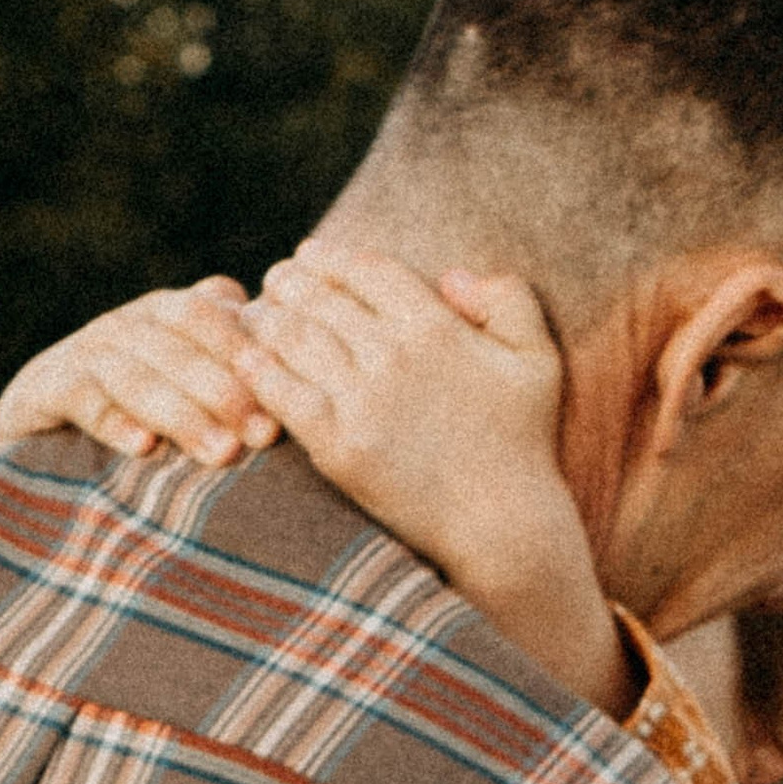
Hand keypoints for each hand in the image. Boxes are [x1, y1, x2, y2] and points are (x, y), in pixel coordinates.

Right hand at [0, 279, 278, 467]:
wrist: (39, 424)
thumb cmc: (136, 408)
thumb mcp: (185, 377)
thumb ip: (232, 356)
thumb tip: (292, 351)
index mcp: (163, 313)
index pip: (206, 315)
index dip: (243, 350)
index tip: (282, 391)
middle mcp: (123, 326)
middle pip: (177, 346)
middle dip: (224, 391)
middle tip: (262, 436)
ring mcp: (82, 354)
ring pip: (136, 375)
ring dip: (182, 414)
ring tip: (221, 453)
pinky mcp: (44, 388)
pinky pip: (82, 400)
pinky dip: (114, 422)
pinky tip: (145, 448)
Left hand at [229, 253, 631, 716]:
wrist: (501, 527)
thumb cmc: (523, 445)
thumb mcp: (538, 360)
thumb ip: (509, 300)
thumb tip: (450, 276)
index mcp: (437, 327)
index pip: (367, 268)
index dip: (331, 257)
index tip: (310, 256)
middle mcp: (394, 355)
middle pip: (321, 298)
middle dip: (290, 282)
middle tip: (274, 282)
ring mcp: (362, 401)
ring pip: (293, 338)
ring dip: (267, 319)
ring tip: (256, 315)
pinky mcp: (337, 446)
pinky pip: (280, 393)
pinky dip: (257, 371)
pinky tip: (244, 362)